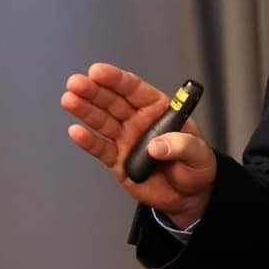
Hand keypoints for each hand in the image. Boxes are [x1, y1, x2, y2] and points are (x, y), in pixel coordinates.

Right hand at [61, 62, 217, 225]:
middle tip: (76, 83)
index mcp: (158, 109)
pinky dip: (88, 141)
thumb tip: (156, 146)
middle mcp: (138, 121)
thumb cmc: (197, 167)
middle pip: (113, 101)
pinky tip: (76, 132)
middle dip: (94, 90)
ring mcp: (126, 140)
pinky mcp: (118, 162)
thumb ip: (182, 146)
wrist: (189, 197)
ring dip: (85, 110)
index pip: (134, 89)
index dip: (116, 79)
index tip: (98, 71)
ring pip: (102, 121)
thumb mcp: (199, 155)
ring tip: (69, 100)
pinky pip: (101, 149)